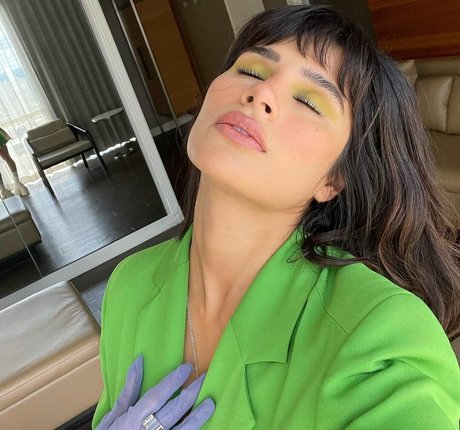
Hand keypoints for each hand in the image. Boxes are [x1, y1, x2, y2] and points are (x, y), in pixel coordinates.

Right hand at [97, 355, 214, 429]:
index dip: (173, 381)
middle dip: (190, 393)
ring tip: (210, 403)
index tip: (187, 367)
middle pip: (174, 410)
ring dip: (198, 415)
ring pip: (183, 429)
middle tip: (205, 377)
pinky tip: (202, 423)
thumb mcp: (113, 416)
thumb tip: (139, 361)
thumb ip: (129, 390)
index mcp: (133, 419)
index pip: (157, 396)